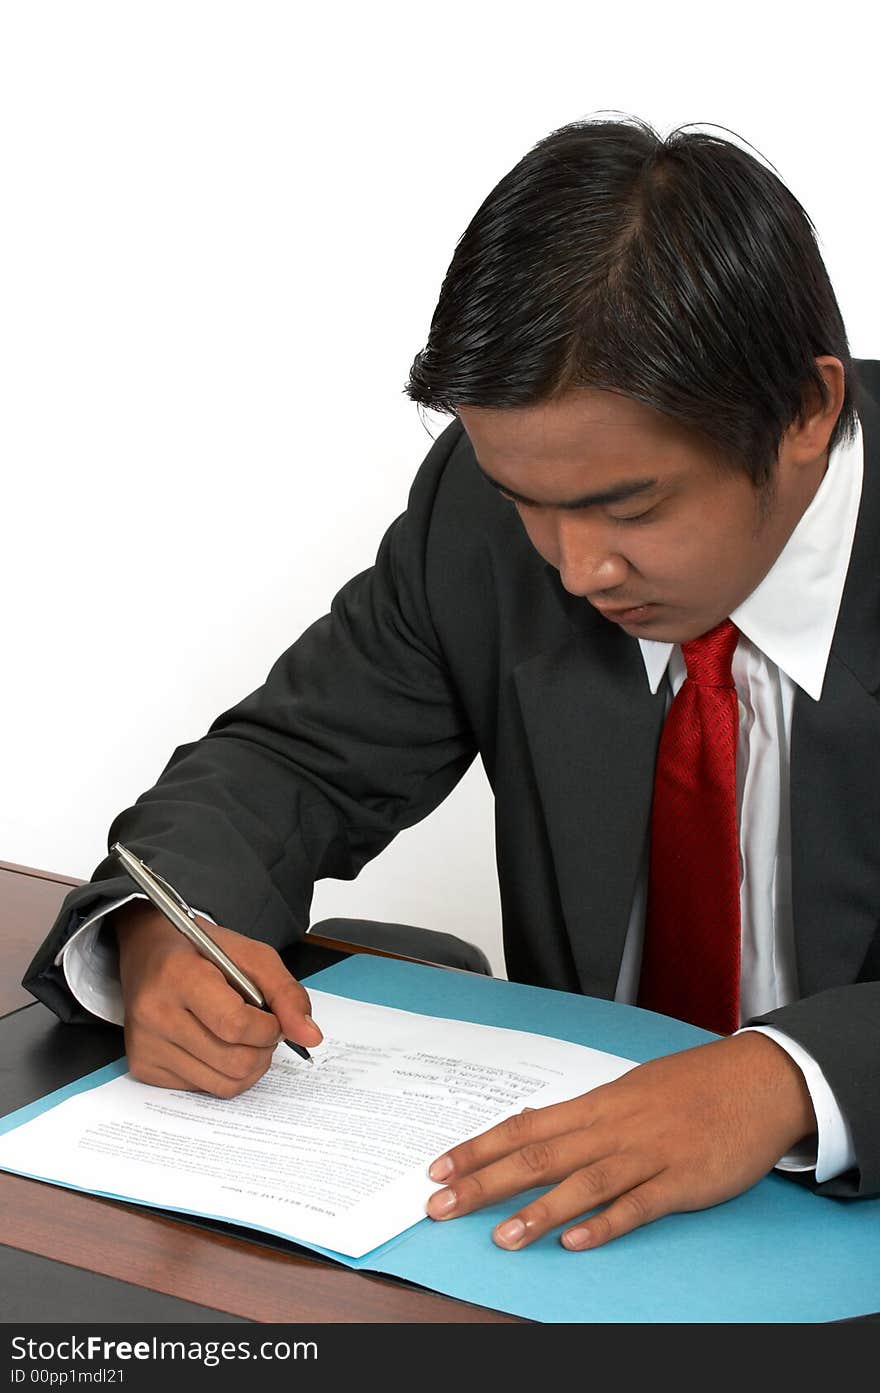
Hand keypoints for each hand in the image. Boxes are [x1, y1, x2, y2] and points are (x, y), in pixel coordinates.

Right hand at [113, 901, 322, 1095]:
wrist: (147, 952)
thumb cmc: (201, 951)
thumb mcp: (250, 955)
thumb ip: (286, 993)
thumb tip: (310, 1036)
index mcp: (179, 975)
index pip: (236, 1025)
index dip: (268, 1028)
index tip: (272, 1018)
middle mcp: (154, 1013)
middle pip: (234, 1061)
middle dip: (263, 1049)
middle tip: (261, 1028)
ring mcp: (145, 1044)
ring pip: (223, 1084)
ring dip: (248, 1065)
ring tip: (241, 1037)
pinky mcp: (143, 1067)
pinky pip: (203, 1089)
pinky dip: (222, 1072)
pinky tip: (214, 1044)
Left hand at [426, 1032, 815, 1249]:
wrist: (756, 1080)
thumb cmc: (691, 1085)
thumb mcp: (628, 1091)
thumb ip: (582, 1115)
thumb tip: (532, 1125)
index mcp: (597, 1105)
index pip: (524, 1127)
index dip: (478, 1148)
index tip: (438, 1168)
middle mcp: (612, 1128)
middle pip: (539, 1156)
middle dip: (485, 1182)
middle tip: (441, 1205)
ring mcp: (647, 1155)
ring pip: (583, 1183)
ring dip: (539, 1211)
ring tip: (500, 1237)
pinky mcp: (681, 1181)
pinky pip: (637, 1205)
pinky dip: (605, 1223)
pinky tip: (576, 1242)